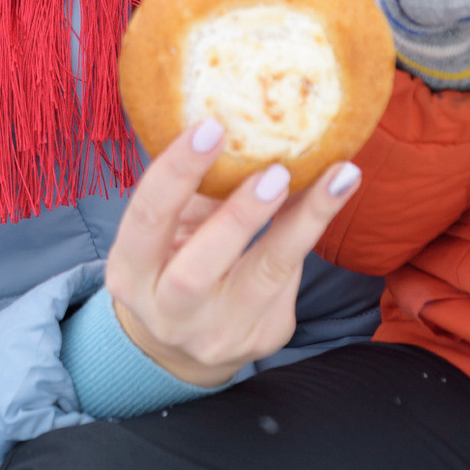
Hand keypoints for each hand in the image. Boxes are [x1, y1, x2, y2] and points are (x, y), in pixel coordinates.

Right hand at [105, 119, 362, 386]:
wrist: (182, 343)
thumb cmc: (173, 262)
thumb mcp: (168, 230)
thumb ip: (195, 193)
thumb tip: (243, 130)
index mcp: (130, 275)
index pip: (148, 220)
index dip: (176, 172)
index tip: (212, 126)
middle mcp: (167, 315)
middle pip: (197, 270)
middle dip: (240, 216)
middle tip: (277, 170)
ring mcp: (216, 337)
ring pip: (263, 280)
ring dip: (302, 223)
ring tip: (339, 177)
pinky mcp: (261, 340)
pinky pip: (289, 283)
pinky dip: (305, 236)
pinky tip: (328, 202)